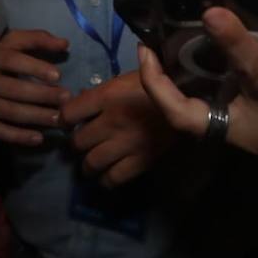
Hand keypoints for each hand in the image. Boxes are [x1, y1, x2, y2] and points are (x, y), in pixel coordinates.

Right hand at [0, 29, 69, 145]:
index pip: (10, 60)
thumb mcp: (8, 43)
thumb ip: (36, 40)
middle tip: (66, 99)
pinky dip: (18, 136)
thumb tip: (65, 44)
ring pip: (7, 111)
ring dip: (36, 117)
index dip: (34, 67)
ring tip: (58, 119)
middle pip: (12, 89)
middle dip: (42, 95)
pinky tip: (38, 138)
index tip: (58, 75)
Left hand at [61, 69, 175, 187]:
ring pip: (91, 163)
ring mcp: (126, 144)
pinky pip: (113, 179)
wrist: (194, 98)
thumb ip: (103, 90)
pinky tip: (108, 175)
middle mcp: (111, 123)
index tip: (68, 122)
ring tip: (91, 162)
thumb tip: (81, 97)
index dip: (63, 119)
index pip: (68, 114)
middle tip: (83, 142)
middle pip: (77, 142)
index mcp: (107, 97)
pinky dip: (106, 179)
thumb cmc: (161, 81)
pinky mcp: (141, 161)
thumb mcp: (128, 77)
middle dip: (77, 143)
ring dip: (88, 164)